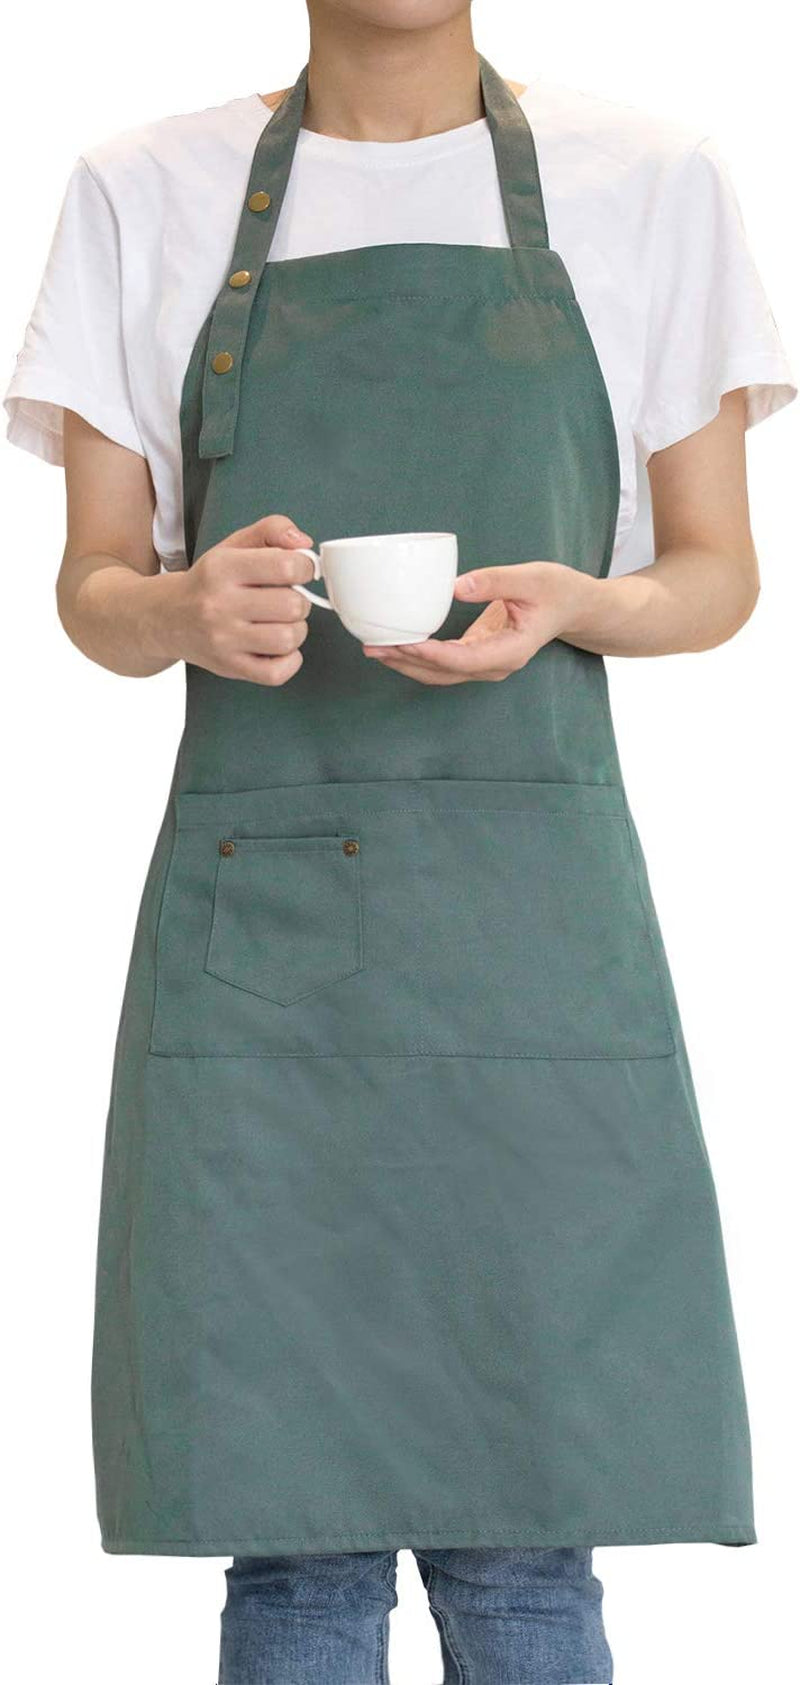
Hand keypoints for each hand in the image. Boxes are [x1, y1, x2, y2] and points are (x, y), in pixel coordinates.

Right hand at [167, 514, 315, 685]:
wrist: (165, 618)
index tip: (299, 572)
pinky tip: (278, 648)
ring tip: (281, 623)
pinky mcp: (229, 666)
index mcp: (222, 568)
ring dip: (295, 631)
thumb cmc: (208, 582)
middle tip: (285, 600)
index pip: (287, 565)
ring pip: (288, 639)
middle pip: (293, 605)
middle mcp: (220, 604)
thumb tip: (305, 544)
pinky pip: (277, 673)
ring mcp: (223, 639)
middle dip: (299, 601)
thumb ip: (271, 530)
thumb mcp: (233, 545)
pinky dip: (289, 661)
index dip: (305, 568)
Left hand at [362, 561, 594, 684]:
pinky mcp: (477, 655)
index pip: (463, 659)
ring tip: (375, 648)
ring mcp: (486, 664)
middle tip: (374, 646)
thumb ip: (495, 581)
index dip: (431, 655)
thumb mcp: (533, 578)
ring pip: (440, 674)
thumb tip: (456, 586)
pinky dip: (418, 657)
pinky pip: (443, 664)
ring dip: (407, 664)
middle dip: (407, 662)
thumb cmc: (557, 591)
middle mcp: (495, 665)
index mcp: (510, 651)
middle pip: (444, 673)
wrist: (572, 606)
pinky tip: (397, 644)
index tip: (405, 643)